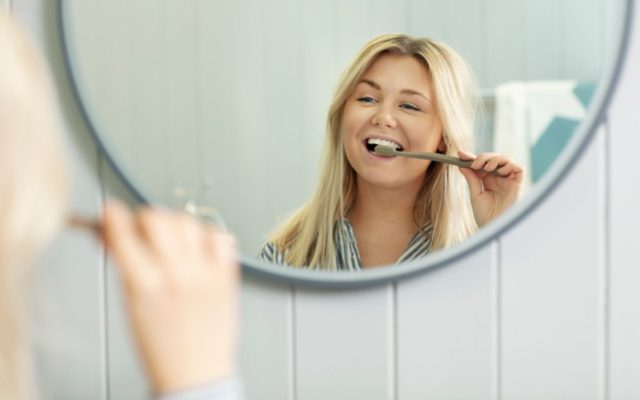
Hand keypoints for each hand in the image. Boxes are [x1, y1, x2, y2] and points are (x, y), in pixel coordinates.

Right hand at [101, 200, 238, 393]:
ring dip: (176, 225)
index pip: (123, 233)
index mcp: (145, 285)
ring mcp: (205, 273)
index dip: (113, 216)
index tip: (112, 211)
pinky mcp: (228, 276)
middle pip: (158, 219)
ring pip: (188, 222)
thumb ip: (122, 263)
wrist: (196, 373)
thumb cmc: (160, 346)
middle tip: (145, 229)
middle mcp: (176, 275)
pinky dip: (208, 236)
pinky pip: (220, 237)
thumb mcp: (130, 305)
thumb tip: (111, 233)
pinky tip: (200, 248)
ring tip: (174, 240)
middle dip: (145, 219)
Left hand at [458, 150, 523, 226]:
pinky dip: (508, 165)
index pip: (481, 164)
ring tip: (486, 168)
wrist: (494, 228)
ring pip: (506, 159)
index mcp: (488, 180)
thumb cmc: (485, 216)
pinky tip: (500, 173)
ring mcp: (509, 180)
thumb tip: (462, 165)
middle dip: (483, 157)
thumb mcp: (475, 195)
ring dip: (495, 159)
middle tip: (474, 164)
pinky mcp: (518, 183)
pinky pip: (518, 167)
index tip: (460, 154)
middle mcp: (499, 178)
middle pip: (493, 158)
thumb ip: (472, 179)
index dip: (472, 157)